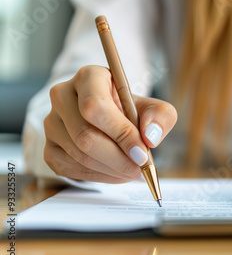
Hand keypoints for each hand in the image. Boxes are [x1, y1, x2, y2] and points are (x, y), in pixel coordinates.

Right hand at [43, 65, 176, 182]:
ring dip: (112, 170)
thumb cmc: (133, 111)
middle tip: (141, 169)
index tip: (143, 153)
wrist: (112, 120)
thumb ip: (160, 117)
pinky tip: (117, 173)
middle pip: (85, 136)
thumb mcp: (154, 108)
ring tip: (134, 171)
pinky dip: (100, 177)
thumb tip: (150, 137)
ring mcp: (52, 123)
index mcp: (89, 77)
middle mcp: (62, 96)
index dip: (120, 133)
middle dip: (119, 159)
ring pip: (80, 155)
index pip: (96, 107)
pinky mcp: (49, 148)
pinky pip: (72, 169)